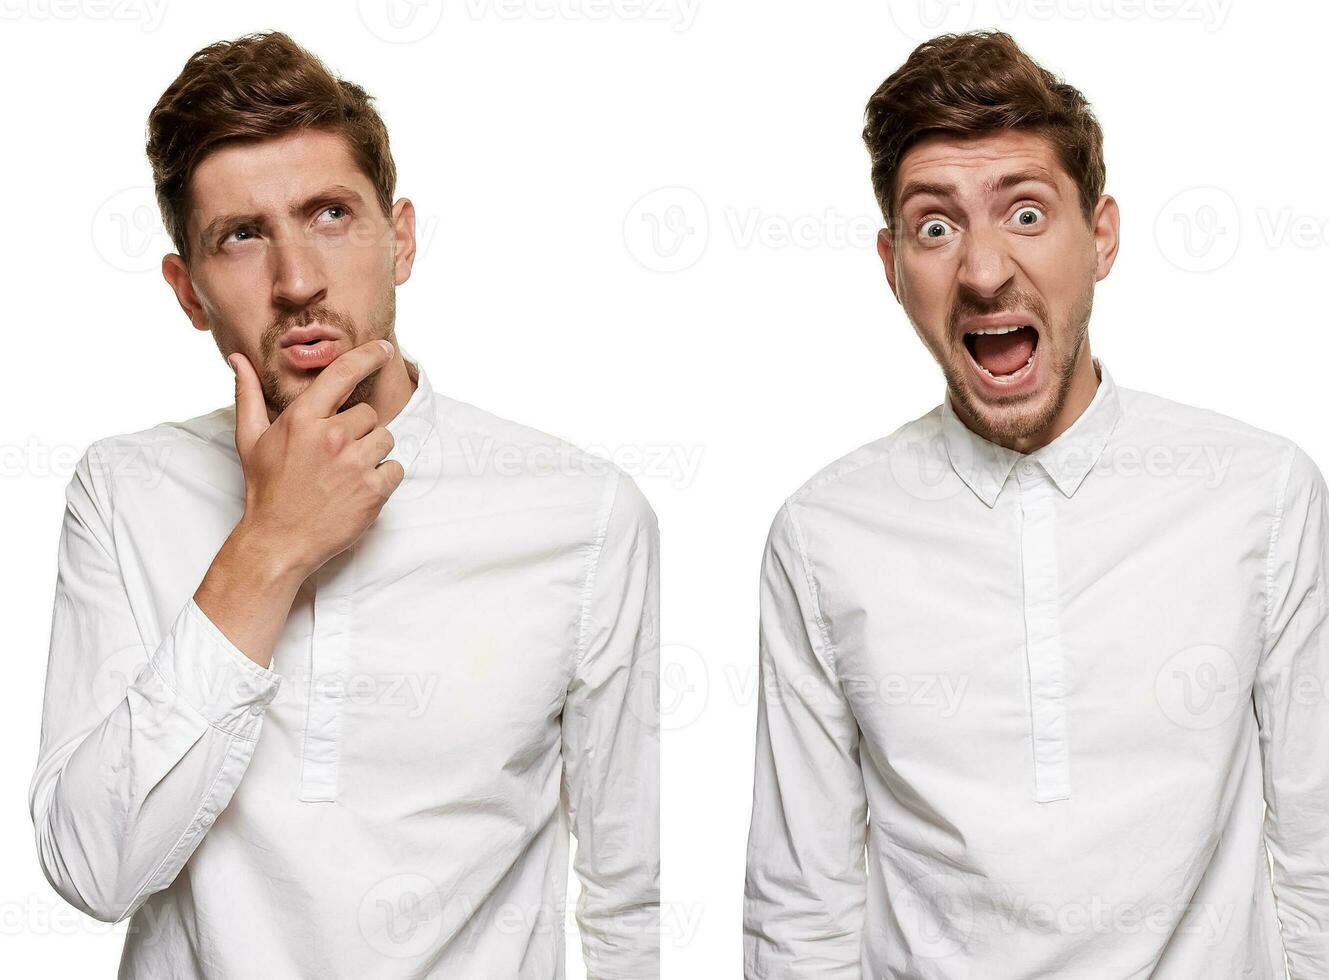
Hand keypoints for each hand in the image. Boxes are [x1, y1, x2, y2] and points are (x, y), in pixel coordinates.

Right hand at [229, 339, 404, 578]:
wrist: (279, 541)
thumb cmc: (266, 489)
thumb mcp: (250, 439)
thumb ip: (248, 394)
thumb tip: (239, 358)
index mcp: (303, 419)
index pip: (343, 373)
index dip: (367, 357)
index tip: (384, 350)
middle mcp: (331, 437)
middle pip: (369, 414)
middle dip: (358, 430)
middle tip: (335, 455)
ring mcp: (355, 464)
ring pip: (386, 439)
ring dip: (372, 453)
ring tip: (345, 473)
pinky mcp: (374, 491)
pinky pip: (396, 469)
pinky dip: (384, 478)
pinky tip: (358, 489)